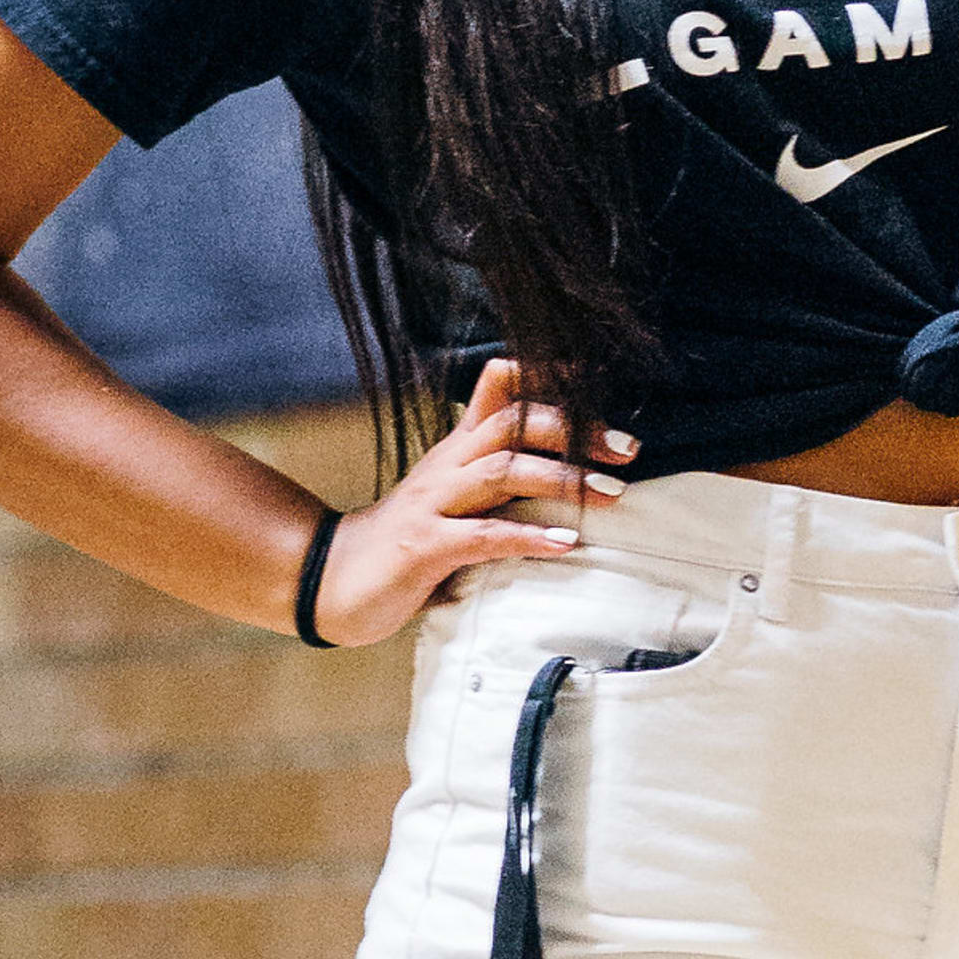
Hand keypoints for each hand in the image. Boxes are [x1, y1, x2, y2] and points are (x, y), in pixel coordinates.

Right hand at [307, 359, 636, 647]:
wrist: (330, 580)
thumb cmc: (405, 543)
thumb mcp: (452, 497)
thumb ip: (495, 476)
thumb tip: (559, 465)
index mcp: (455, 452)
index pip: (497, 392)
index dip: (545, 378)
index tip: (596, 381)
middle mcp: (445, 468)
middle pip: (511, 425)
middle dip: (573, 430)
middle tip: (628, 449)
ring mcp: (431, 506)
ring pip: (500, 471)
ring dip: (561, 479)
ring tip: (612, 494)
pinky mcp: (423, 549)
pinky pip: (480, 536)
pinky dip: (526, 537)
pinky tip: (565, 545)